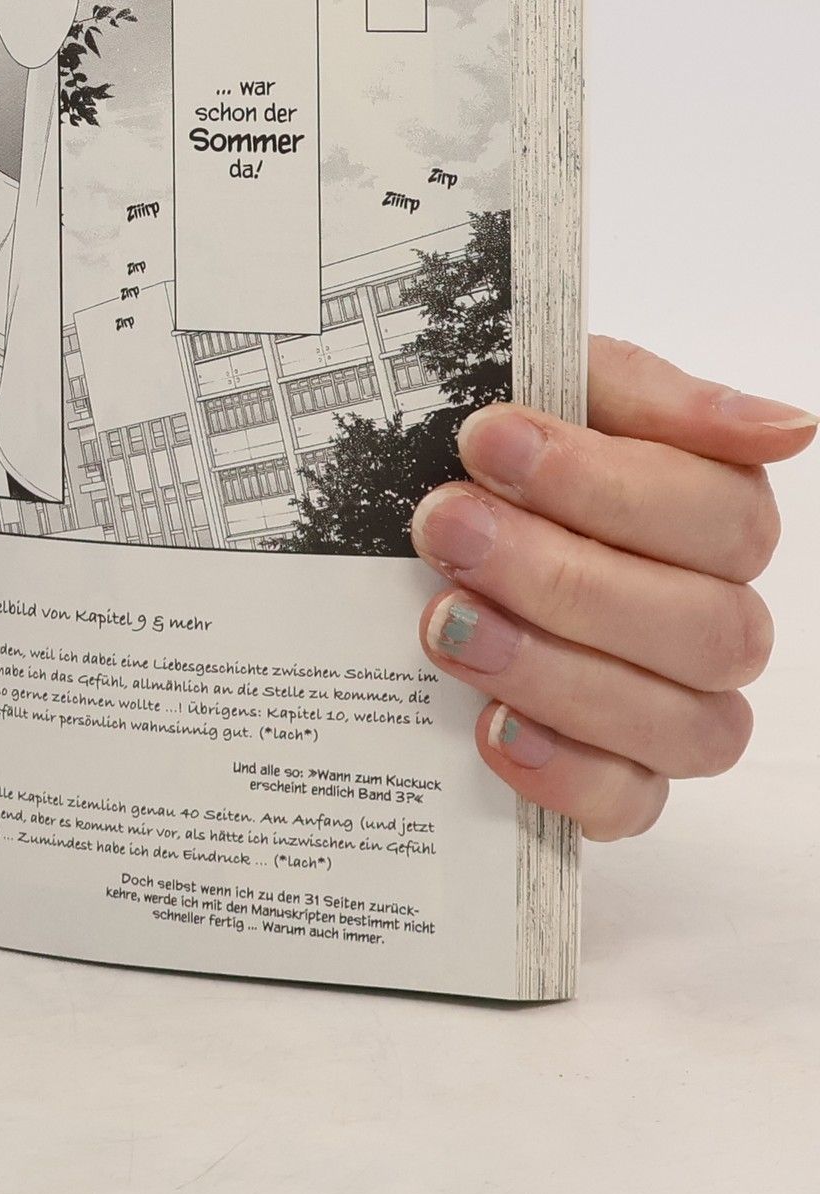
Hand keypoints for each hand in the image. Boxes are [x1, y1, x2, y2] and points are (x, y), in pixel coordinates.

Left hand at [413, 336, 811, 838]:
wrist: (411, 512)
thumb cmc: (495, 448)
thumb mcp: (557, 387)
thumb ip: (652, 397)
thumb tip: (787, 429)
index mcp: (715, 520)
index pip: (716, 519)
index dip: (601, 484)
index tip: (487, 438)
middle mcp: (713, 623)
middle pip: (703, 630)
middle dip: (560, 576)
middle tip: (446, 526)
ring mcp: (670, 709)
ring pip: (679, 726)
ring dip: (554, 672)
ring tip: (446, 620)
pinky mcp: (612, 780)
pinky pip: (627, 806)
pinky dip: (565, 774)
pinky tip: (494, 727)